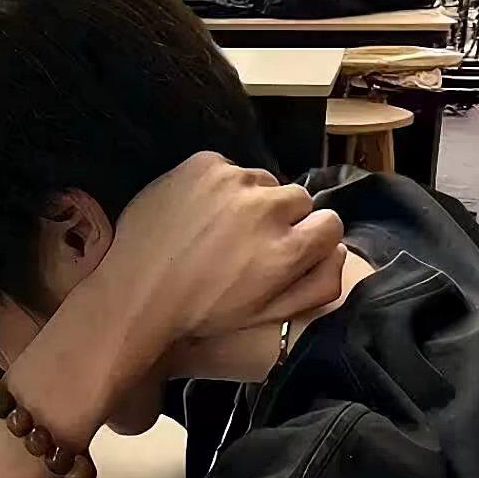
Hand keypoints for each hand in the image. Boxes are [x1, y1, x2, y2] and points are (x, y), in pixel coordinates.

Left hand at [104, 151, 344, 343]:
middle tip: (248, 240)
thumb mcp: (266, 312)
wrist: (137, 293)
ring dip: (250, 198)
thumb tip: (341, 251)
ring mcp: (233, 182)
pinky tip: (198, 211)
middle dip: (280, 217)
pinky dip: (218, 186)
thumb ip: (315, 284)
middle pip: (297, 199)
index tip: (289, 246)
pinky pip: (227, 168)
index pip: (330, 224)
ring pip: (262, 181)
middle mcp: (267, 210)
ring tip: (220, 225)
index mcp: (286, 251)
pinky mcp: (204, 164)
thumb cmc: (202, 313)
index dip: (310, 237)